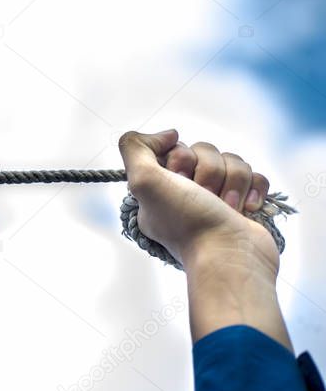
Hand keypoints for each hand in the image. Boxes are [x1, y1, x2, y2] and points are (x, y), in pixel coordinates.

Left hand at [117, 129, 277, 274]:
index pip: (174, 147)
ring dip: (232, 182)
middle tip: (203, 196)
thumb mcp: (142, 180)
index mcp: (159, 187)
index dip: (180, 157)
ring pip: (233, 160)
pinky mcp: (245, 204)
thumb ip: (135, 147)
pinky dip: (253, 189)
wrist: (230, 255)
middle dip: (209, 171)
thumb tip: (168, 134)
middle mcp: (186, 192)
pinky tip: (245, 209)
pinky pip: (256, 175)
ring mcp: (217, 199)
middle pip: (205, 151)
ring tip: (225, 207)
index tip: (178, 178)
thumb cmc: (187, 221)